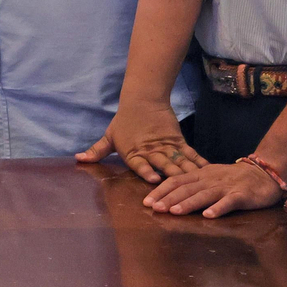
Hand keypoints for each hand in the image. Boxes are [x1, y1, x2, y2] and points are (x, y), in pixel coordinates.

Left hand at [76, 102, 208, 182]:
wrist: (143, 100)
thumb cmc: (124, 121)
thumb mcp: (109, 137)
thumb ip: (96, 151)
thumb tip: (78, 159)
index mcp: (133, 152)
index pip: (139, 163)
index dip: (146, 171)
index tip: (152, 179)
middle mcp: (151, 151)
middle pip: (162, 164)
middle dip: (170, 176)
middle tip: (179, 186)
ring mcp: (166, 146)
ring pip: (179, 160)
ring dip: (188, 172)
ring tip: (198, 183)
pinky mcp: (178, 142)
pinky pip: (190, 154)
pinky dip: (198, 162)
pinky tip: (208, 171)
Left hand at [143, 160, 283, 217]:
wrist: (263, 172)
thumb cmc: (231, 178)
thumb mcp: (208, 177)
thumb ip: (191, 184)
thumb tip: (166, 196)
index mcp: (199, 175)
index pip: (175, 181)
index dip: (160, 191)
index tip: (146, 202)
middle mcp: (210, 179)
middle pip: (186, 188)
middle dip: (169, 198)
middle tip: (154, 208)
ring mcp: (226, 187)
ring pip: (204, 194)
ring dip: (188, 203)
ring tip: (174, 212)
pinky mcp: (242, 195)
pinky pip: (229, 202)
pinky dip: (218, 208)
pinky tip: (209, 216)